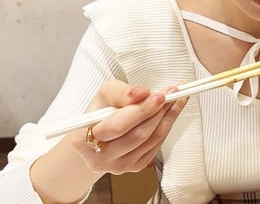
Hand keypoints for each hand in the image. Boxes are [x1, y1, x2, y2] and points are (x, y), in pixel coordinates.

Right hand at [68, 79, 188, 174]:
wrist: (95, 138)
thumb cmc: (98, 115)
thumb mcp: (103, 95)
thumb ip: (121, 92)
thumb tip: (142, 93)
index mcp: (84, 139)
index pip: (118, 126)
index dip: (141, 110)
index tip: (159, 95)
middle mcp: (101, 157)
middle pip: (139, 135)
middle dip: (159, 111)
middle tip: (172, 93)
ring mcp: (119, 166)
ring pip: (152, 140)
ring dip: (168, 117)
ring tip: (175, 99)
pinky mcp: (135, 167)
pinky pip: (156, 146)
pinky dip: (167, 126)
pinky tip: (171, 112)